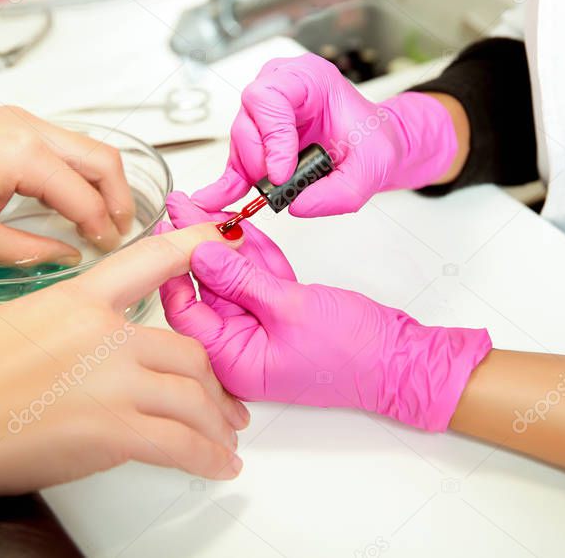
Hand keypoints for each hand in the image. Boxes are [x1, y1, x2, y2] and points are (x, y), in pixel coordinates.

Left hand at [0, 106, 135, 265]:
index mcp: (25, 153)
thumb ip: (30, 250)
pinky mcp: (1, 121)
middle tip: (119, 232)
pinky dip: (74, 169)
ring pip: (82, 147)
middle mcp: (28, 127)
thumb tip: (68, 256)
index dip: (104, 230)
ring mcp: (15, 119)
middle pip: (101, 159)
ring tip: (98, 219)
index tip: (109, 252)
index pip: (85, 197)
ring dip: (98, 181)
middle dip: (118, 197)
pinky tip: (65, 198)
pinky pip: (57, 142)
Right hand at [0, 223, 250, 496]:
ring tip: (224, 437)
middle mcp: (103, 334)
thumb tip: (101, 357)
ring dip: (216, 422)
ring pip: (192, 396)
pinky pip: (180, 443)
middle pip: (187, 350)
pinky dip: (206, 457)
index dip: (191, 247)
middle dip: (212, 382)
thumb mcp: (15, 326)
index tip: (220, 239)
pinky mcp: (111, 430)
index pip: (149, 261)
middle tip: (222, 400)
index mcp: (76, 301)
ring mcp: (110, 380)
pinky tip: (216, 464)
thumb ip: (72, 332)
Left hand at [159, 213, 491, 431]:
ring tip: (199, 204)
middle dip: (194, 245)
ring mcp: (261, 328)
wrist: (399, 358)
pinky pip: (258, 276)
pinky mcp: (281, 311)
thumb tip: (200, 254)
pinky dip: (251, 251)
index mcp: (235, 360)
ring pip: (231, 277)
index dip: (174, 268)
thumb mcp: (290, 309)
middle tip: (179, 206)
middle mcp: (242, 346)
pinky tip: (234, 222)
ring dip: (221, 241)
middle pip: (205, 288)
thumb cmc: (352, 353)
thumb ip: (243, 281)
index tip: (166, 231)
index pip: (186, 311)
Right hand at [192, 54, 461, 216]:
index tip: (282, 172)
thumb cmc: (373, 143)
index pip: (270, 96)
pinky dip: (231, 181)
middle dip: (258, 158)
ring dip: (248, 172)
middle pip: (249, 118)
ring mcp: (268, 111)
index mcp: (310, 78)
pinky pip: (238, 158)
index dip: (271, 136)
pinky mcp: (260, 137)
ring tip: (262, 196)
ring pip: (241, 139)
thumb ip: (338, 193)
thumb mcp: (370, 170)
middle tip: (276, 186)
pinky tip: (217, 199)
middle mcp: (283, 85)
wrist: (374, 147)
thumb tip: (296, 205)